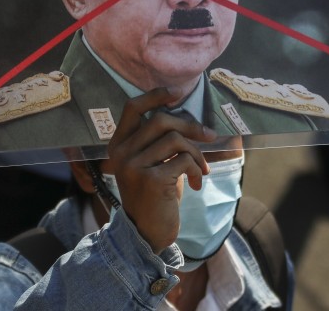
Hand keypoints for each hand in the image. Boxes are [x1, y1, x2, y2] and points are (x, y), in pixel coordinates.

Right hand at [104, 88, 216, 252]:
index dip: (155, 96)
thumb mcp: (153, 164)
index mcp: (119, 144)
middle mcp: (122, 152)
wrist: (146, 234)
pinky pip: (184, 160)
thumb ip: (162, 142)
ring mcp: (134, 165)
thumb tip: (193, 121)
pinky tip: (197, 184)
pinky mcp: (151, 179)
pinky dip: (197, 170)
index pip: (133, 107)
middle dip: (191, 126)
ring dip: (198, 154)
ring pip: (176, 140)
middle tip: (210, 137)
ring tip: (203, 170)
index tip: (176, 94)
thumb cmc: (155, 196)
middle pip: (161, 120)